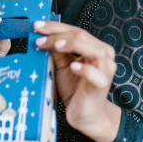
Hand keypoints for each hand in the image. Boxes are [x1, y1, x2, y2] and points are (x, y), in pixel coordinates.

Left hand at [33, 20, 121, 141]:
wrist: (86, 115)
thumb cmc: (76, 89)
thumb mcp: (62, 66)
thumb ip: (56, 51)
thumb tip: (42, 36)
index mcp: (95, 47)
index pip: (75, 31)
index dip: (56, 27)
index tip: (37, 26)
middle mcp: (104, 55)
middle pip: (82, 36)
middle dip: (59, 34)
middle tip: (40, 38)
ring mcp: (105, 69)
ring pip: (93, 50)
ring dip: (72, 45)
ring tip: (55, 45)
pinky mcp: (102, 84)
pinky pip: (95, 73)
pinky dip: (84, 69)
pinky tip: (73, 67)